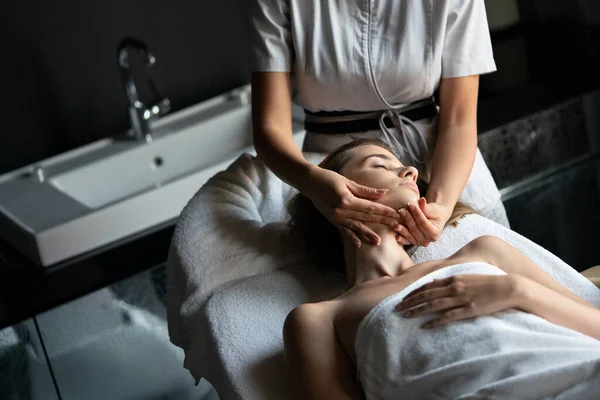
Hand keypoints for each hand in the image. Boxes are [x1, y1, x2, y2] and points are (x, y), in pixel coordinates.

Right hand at [301, 166, 400, 246]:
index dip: (384, 212)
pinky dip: (351, 237)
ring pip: (356, 227)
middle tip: (395, 226)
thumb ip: (366, 191)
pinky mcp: (332, 220)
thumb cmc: (329, 178)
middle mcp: (342, 211)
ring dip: (368, 235)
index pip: (370, 208)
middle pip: (366, 218)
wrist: (310, 183)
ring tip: (378, 242)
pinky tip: (358, 244)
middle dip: (381, 222)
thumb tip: (384, 193)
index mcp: (347, 200)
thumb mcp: (348, 182)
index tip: (396, 215)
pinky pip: (344, 230)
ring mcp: (336, 217)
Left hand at [394, 198, 450, 246]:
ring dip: (402, 230)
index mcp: (434, 233)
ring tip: (396, 224)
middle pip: (415, 229)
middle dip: (408, 219)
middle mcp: (427, 241)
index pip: (423, 223)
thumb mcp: (432, 210)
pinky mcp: (412, 242)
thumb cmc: (434, 213)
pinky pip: (406, 241)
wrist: (433, 219)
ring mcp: (419, 242)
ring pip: (409, 236)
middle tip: (401, 210)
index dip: (417, 214)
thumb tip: (421, 200)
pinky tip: (396, 237)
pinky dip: (401, 239)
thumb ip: (425, 207)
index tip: (410, 205)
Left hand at [394, 274, 518, 328]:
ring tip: (405, 316)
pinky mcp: (469, 310)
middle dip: (409, 301)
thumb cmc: (488, 282)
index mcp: (453, 278)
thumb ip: (449, 279)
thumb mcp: (466, 277)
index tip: (402, 298)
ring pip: (433, 305)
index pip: (427, 286)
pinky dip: (435, 321)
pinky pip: (448, 317)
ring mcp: (461, 299)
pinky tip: (425, 326)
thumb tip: (434, 280)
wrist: (509, 287)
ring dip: (417, 311)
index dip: (413, 292)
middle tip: (396, 308)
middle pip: (426, 295)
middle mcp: (454, 287)